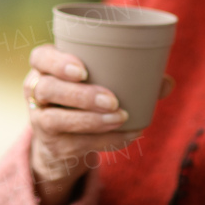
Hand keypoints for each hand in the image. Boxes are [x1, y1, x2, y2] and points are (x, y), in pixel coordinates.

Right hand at [25, 44, 172, 204]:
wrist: (65, 140)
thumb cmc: (88, 96)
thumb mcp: (100, 81)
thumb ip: (132, 77)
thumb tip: (167, 82)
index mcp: (45, 66)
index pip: (40, 57)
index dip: (58, 63)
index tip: (83, 70)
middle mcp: (36, 91)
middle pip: (48, 89)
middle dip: (81, 95)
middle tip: (113, 100)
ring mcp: (40, 120)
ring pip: (56, 120)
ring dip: (91, 120)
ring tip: (121, 117)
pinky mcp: (53, 146)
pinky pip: (75, 144)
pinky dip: (104, 140)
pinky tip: (127, 135)